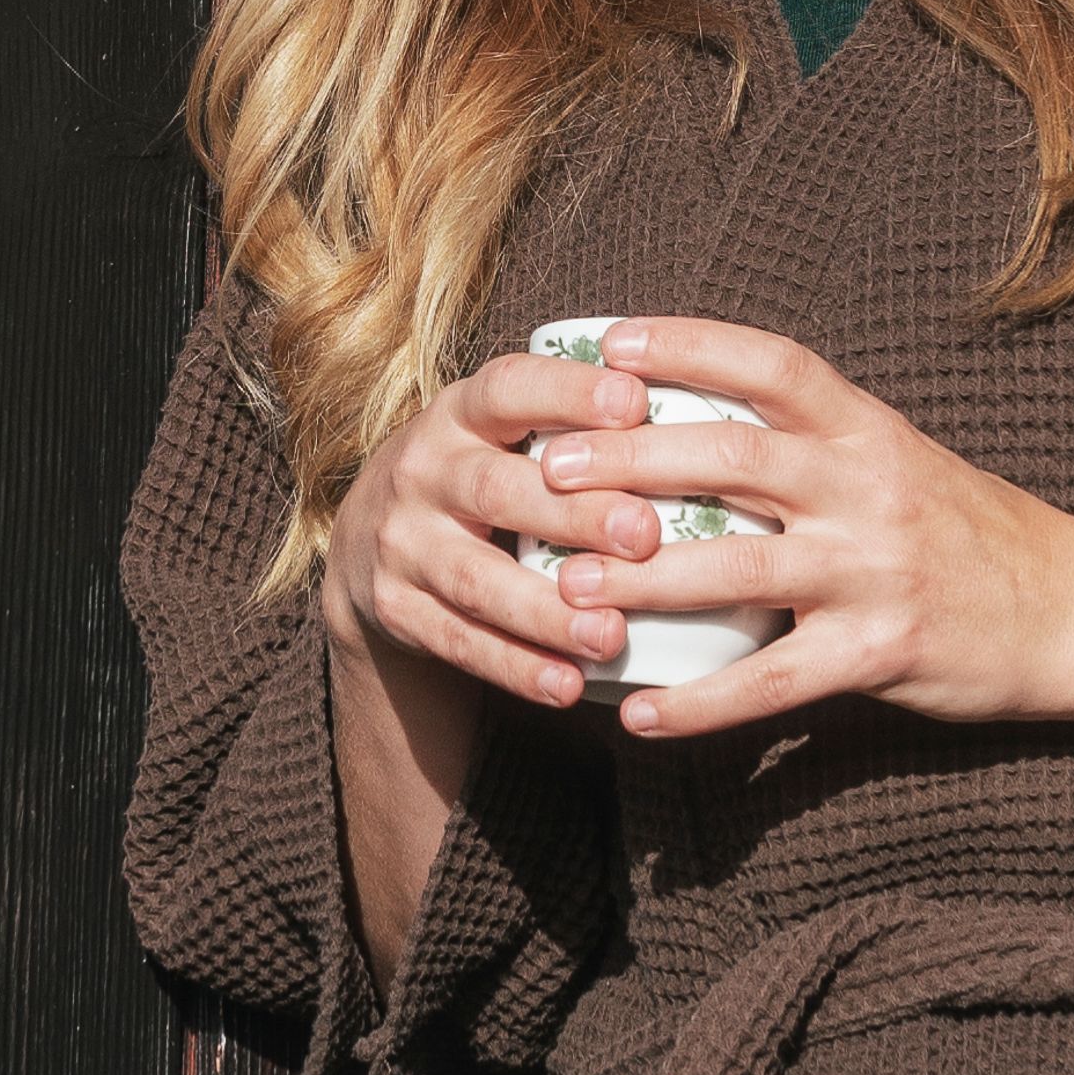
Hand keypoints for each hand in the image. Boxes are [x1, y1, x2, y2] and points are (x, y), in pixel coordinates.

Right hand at [325, 347, 659, 717]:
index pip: (508, 389)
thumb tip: (700, 431)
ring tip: (611, 636)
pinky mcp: (396, 608)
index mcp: (459, 414)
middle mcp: (422, 471)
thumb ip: (571, 430)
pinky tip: (569, 685)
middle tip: (643, 534)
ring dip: (547, 613)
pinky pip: (460, 642)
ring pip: (477, 581)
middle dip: (573, 514)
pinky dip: (517, 666)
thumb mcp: (501, 433)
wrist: (373, 541)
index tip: (635, 402)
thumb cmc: (480, 474)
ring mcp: (403, 543)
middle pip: (497, 489)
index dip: (568, 392)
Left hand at [532, 316, 1073, 794]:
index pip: (767, 361)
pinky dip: (699, 704)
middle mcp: (869, 485)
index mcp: (869, 428)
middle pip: (732, 455)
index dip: (681, 343)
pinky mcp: (883, 652)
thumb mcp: (900, 460)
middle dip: (629, 459)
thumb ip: (814, 444)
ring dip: (641, 579)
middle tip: (546, 470)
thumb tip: (697, 426)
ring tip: (562, 591)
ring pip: (737, 566)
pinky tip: (636, 715)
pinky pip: (773, 683)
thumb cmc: (975, 535)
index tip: (602, 343)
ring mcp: (875, 570)